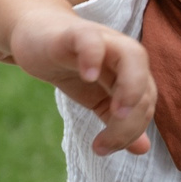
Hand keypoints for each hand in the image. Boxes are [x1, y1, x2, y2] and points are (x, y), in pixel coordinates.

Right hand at [6, 10, 155, 156]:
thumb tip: (142, 149)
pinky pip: (92, 40)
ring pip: (132, 55)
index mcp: (131, 73)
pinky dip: (94, 56)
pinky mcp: (74, 33)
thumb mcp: (96, 98)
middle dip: (134, 118)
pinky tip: (87, 77)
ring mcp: (101, 41)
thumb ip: (117, 120)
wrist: (34, 35)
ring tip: (116, 112)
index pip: (145, 105)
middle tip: (108, 141)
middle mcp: (122, 54)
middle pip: (146, 84)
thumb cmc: (70, 65)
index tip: (102, 149)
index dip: (130, 131)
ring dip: (131, 86)